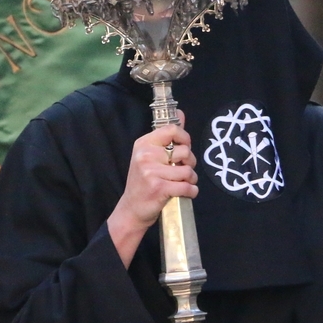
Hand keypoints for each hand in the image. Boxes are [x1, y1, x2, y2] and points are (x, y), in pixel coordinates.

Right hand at [107, 110, 197, 266]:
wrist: (131, 209)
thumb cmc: (143, 182)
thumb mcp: (149, 157)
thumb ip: (166, 137)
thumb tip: (181, 113)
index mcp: (143, 144)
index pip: (172, 130)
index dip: (185, 138)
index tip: (185, 147)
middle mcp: (146, 155)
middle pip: (184, 151)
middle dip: (190, 162)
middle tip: (183, 170)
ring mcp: (152, 172)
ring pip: (188, 170)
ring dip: (191, 179)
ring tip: (182, 183)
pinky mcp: (159, 188)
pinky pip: (187, 186)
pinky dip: (191, 191)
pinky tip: (186, 192)